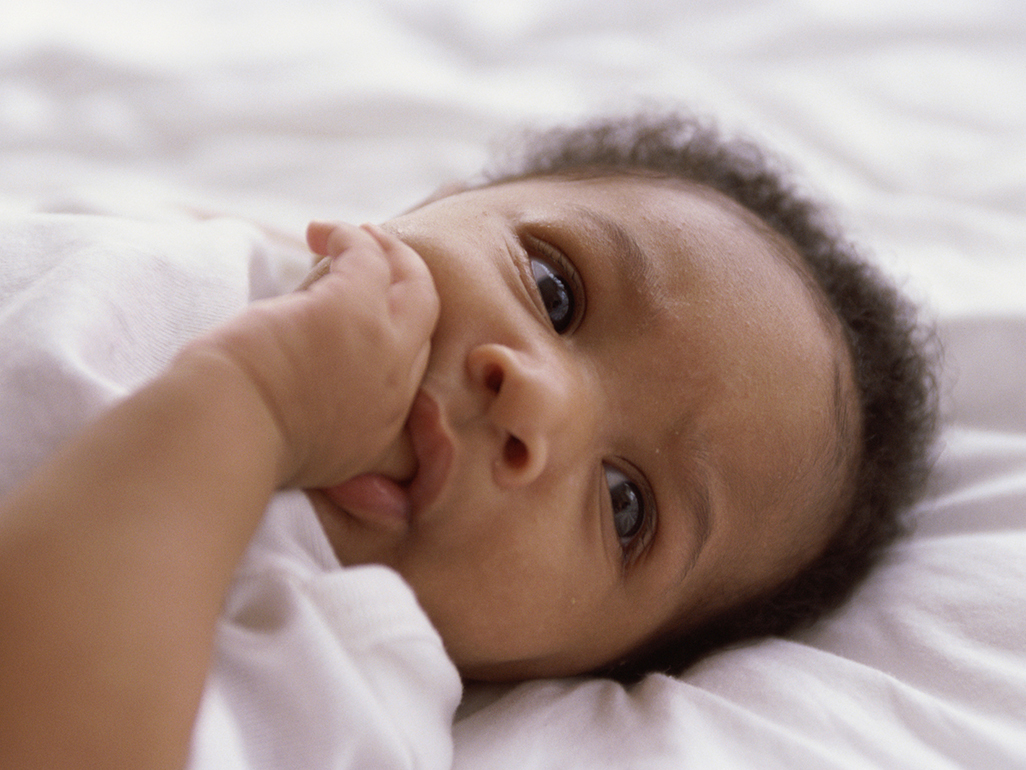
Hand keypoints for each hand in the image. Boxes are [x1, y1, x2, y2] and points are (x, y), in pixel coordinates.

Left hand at [180, 221, 438, 489]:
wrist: (220, 435)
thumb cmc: (233, 441)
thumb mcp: (297, 455)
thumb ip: (319, 429)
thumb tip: (318, 420)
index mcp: (379, 431)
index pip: (408, 370)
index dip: (396, 334)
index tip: (369, 318)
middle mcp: (393, 392)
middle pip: (425, 323)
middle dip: (408, 284)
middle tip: (382, 259)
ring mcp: (380, 349)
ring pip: (414, 285)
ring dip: (387, 251)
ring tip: (358, 234)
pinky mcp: (351, 309)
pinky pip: (367, 256)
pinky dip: (347, 236)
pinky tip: (318, 232)